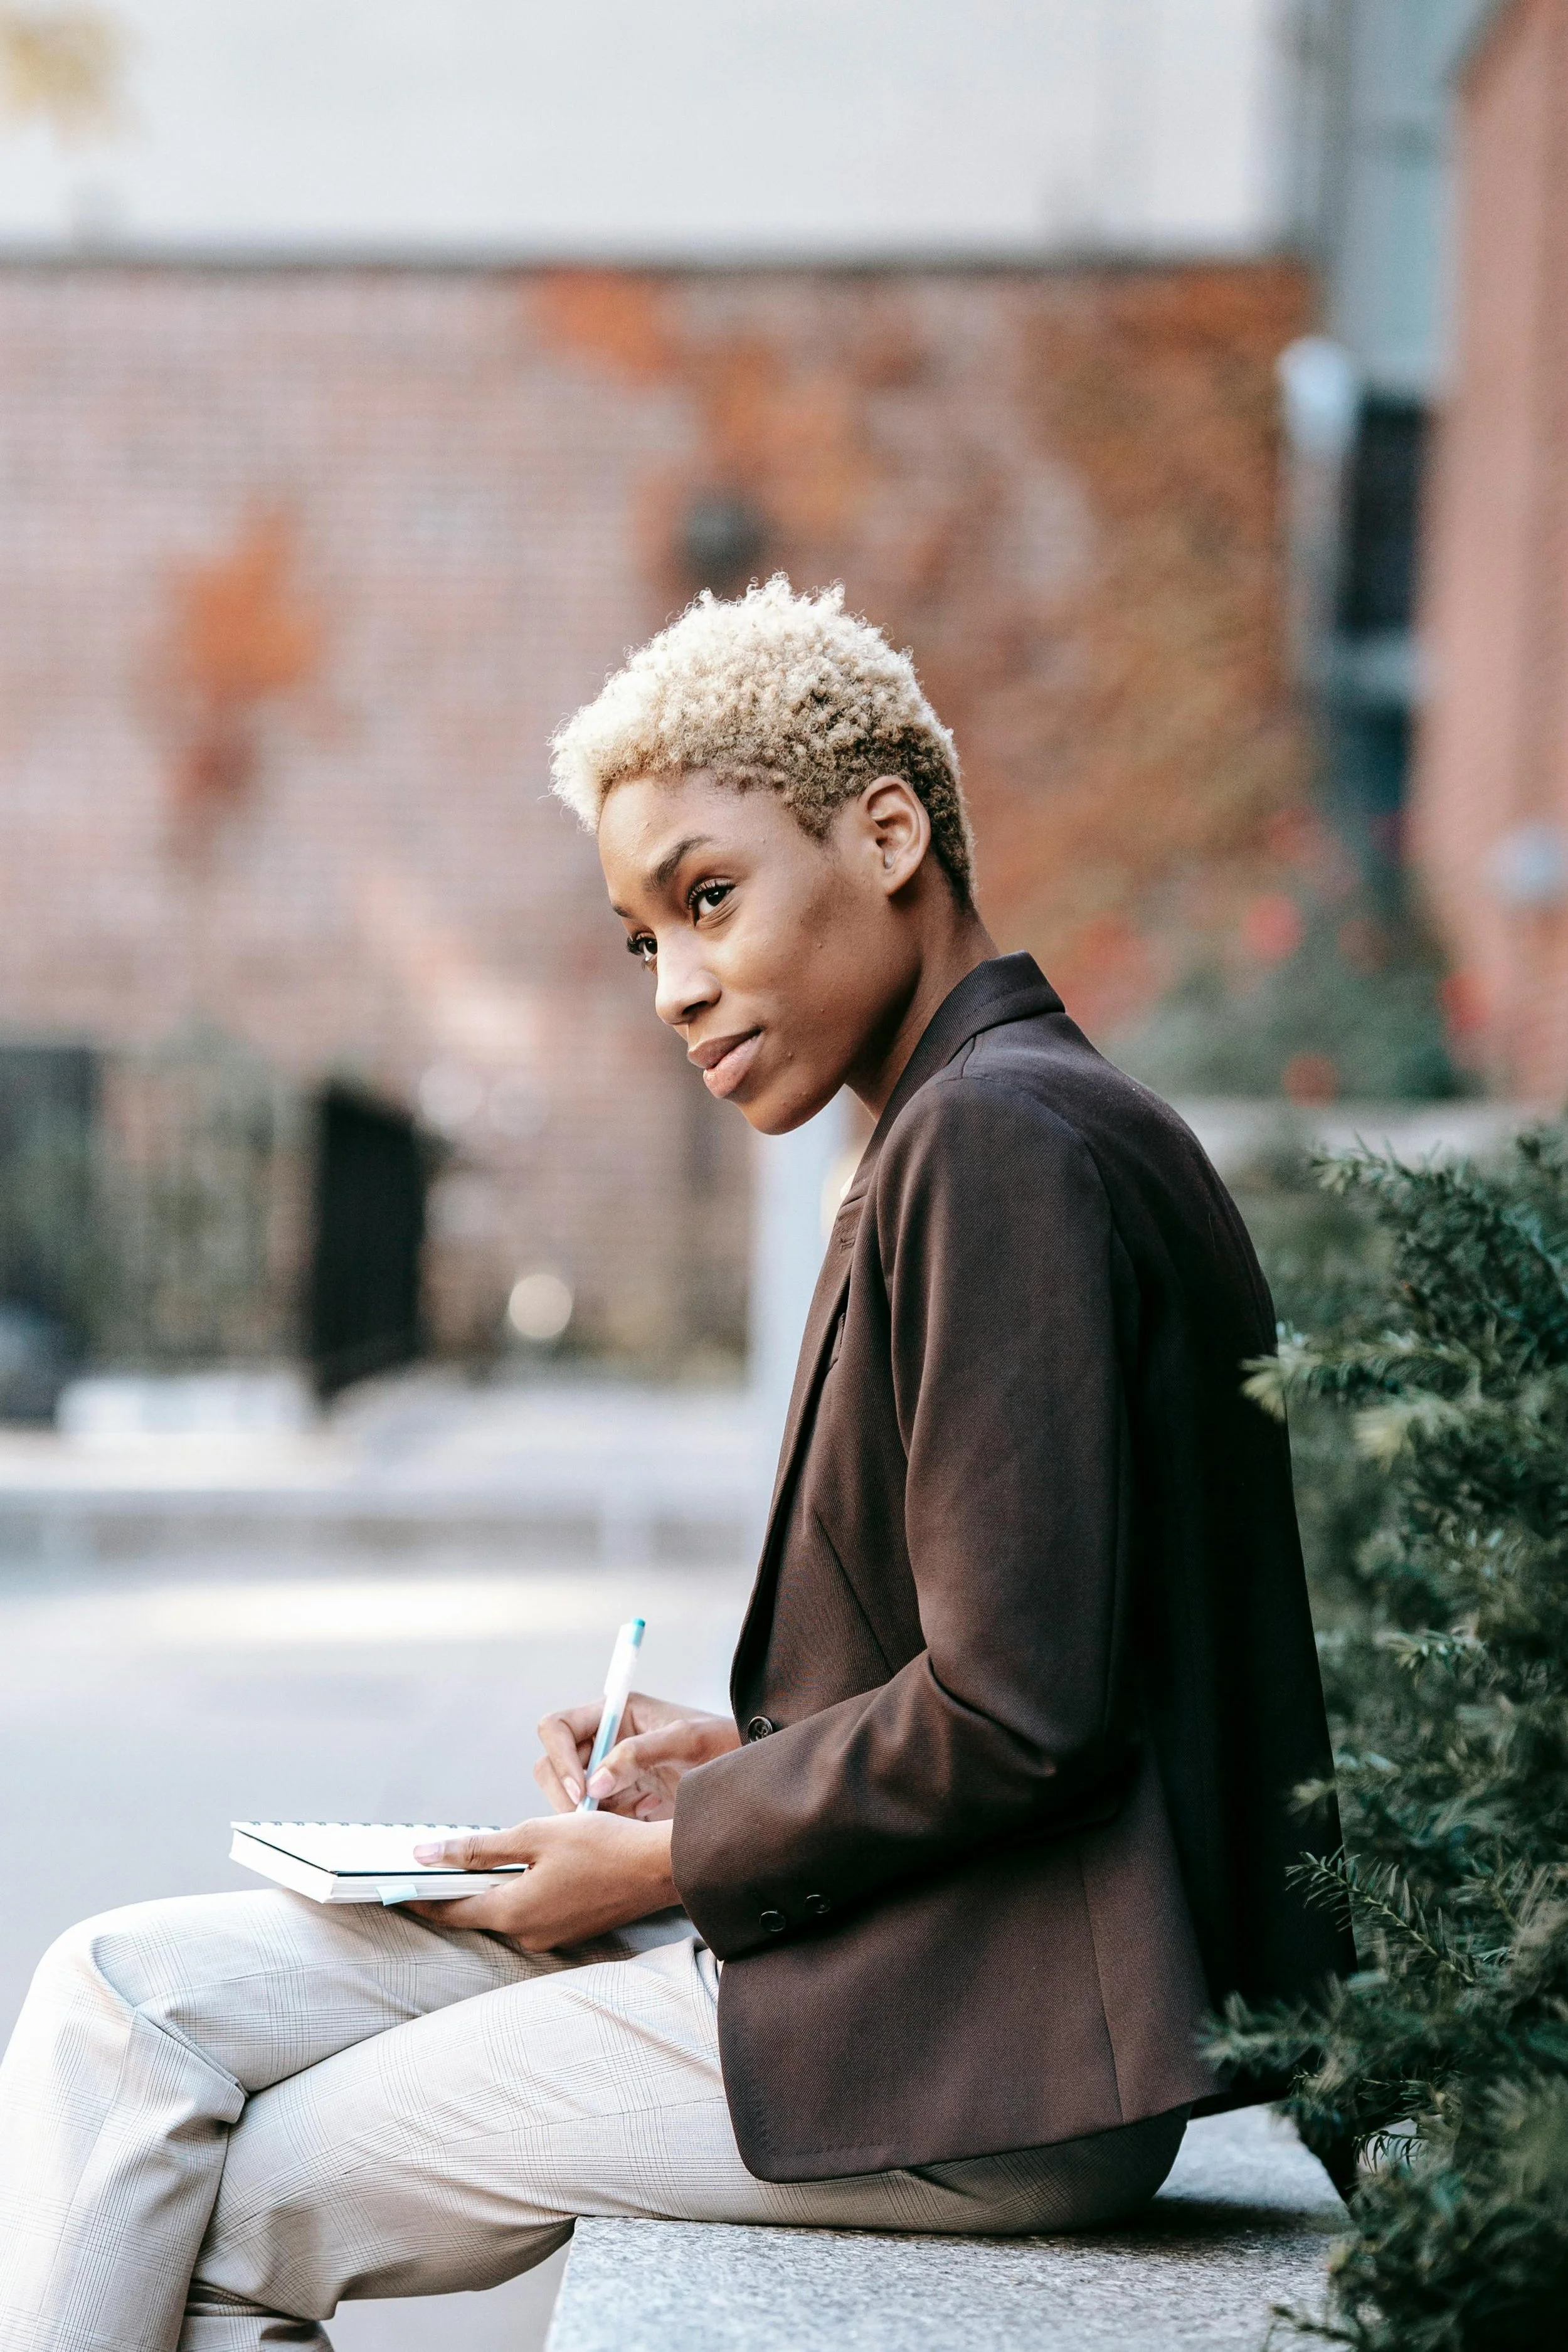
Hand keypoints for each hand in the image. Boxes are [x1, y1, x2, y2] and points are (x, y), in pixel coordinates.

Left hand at [406, 1812, 677, 1949]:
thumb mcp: (535, 1835)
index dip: (421, 1897)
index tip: (397, 1886)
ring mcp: (552, 1937)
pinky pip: (532, 1911)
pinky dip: (521, 1890)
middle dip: (457, 1887)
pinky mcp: (571, 1930)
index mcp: (514, 1912)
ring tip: (486, 1854)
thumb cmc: (604, 1846)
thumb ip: (478, 1848)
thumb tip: (427, 1855)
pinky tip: (530, 1864)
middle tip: (438, 1859)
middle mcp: (528, 1934)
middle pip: (478, 1911)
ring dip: (493, 1885)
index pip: (451, 1911)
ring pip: (507, 1910)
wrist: (662, 1868)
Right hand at [535, 1690, 740, 1818]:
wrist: (750, 1778)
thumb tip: (595, 1783)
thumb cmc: (725, 1743)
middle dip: (566, 1791)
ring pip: (568, 1796)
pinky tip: (637, 1824)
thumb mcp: (686, 1741)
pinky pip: (593, 1817)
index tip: (580, 1788)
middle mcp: (606, 1741)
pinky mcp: (622, 1801)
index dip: (560, 1756)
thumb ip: (639, 1754)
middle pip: (553, 1764)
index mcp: (616, 1713)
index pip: (557, 1727)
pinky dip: (604, 1827)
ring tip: (627, 1818)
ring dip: (586, 1813)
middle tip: (593, 1815)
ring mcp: (612, 1773)